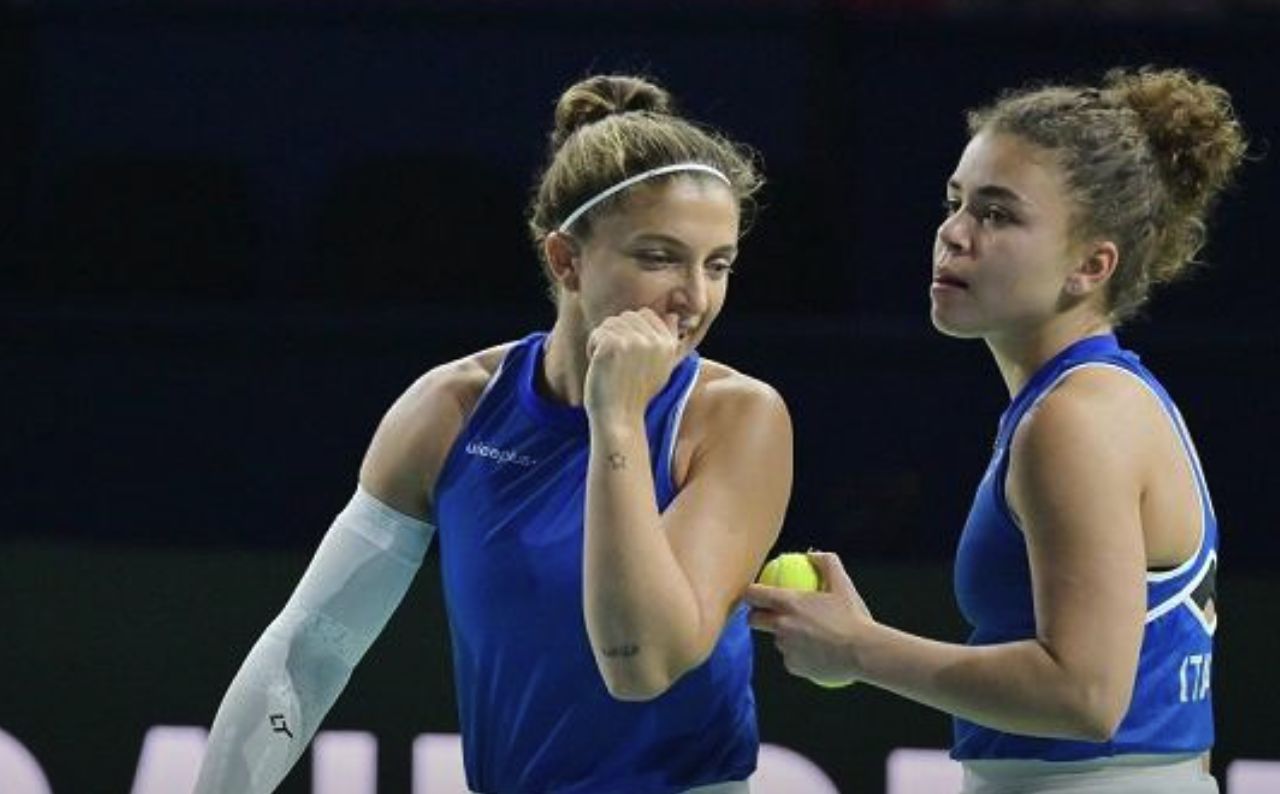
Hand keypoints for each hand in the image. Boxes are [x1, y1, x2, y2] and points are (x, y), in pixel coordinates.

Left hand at [584, 309, 682, 423]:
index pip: (645, 314)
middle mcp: (654, 340)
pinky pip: (596, 334)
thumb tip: (672, 315)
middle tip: (619, 364)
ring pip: (609, 324)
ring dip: (603, 343)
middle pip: (626, 317)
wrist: (619, 417)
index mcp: (668, 343)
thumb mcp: (661, 367)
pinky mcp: (613, 345)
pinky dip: (592, 350)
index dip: (631, 331)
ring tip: (610, 366)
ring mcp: (634, 341)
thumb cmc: (635, 394)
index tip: (630, 357)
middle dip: (616, 336)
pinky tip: (600, 368)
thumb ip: (667, 341)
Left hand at [744, 552, 871, 687]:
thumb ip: (826, 562)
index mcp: (789, 603)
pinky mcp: (793, 665)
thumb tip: (811, 554)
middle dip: (756, 616)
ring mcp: (785, 647)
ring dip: (785, 637)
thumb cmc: (853, 617)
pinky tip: (815, 652)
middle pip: (753, 620)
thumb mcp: (842, 584)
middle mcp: (781, 625)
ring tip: (805, 635)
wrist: (863, 653)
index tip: (753, 593)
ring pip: (777, 640)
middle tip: (766, 614)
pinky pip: (791, 658)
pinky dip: (799, 655)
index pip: (753, 594)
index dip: (749, 592)